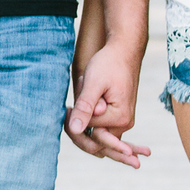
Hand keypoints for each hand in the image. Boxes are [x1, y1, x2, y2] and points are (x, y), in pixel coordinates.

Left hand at [64, 41, 150, 167]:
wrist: (124, 52)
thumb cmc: (109, 64)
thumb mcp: (93, 83)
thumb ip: (85, 107)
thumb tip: (76, 130)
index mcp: (120, 118)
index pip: (88, 130)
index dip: (73, 120)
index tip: (65, 107)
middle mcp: (125, 124)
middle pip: (93, 138)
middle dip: (79, 122)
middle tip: (72, 100)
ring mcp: (123, 122)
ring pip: (95, 131)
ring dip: (85, 115)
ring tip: (86, 87)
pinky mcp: (118, 117)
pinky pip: (100, 125)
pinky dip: (90, 114)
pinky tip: (87, 95)